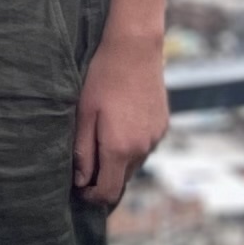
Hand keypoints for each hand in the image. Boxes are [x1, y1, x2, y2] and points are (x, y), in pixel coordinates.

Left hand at [75, 29, 169, 207]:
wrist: (135, 49)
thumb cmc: (103, 78)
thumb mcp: (84, 114)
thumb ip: (83, 151)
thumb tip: (81, 181)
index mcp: (120, 148)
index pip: (108, 192)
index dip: (92, 195)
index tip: (80, 187)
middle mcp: (142, 148)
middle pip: (121, 179)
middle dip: (104, 176)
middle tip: (87, 159)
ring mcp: (156, 137)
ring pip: (134, 163)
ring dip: (118, 159)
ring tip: (103, 134)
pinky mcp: (163, 126)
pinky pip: (145, 146)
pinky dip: (132, 144)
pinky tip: (121, 122)